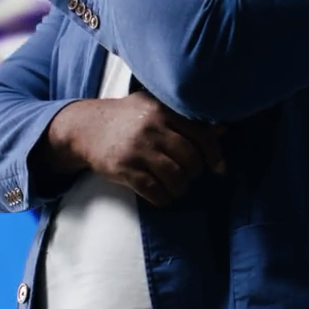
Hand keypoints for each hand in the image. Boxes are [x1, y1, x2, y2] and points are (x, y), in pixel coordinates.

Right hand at [48, 91, 225, 206]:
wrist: (85, 128)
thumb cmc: (127, 118)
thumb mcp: (154, 110)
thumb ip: (186, 120)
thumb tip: (223, 131)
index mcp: (162, 110)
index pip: (200, 136)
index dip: (214, 156)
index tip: (218, 169)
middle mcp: (151, 128)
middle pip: (190, 159)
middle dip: (194, 173)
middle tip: (188, 176)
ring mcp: (137, 149)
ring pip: (175, 177)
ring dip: (180, 188)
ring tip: (176, 187)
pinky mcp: (124, 168)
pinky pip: (154, 191)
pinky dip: (164, 198)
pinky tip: (163, 196)